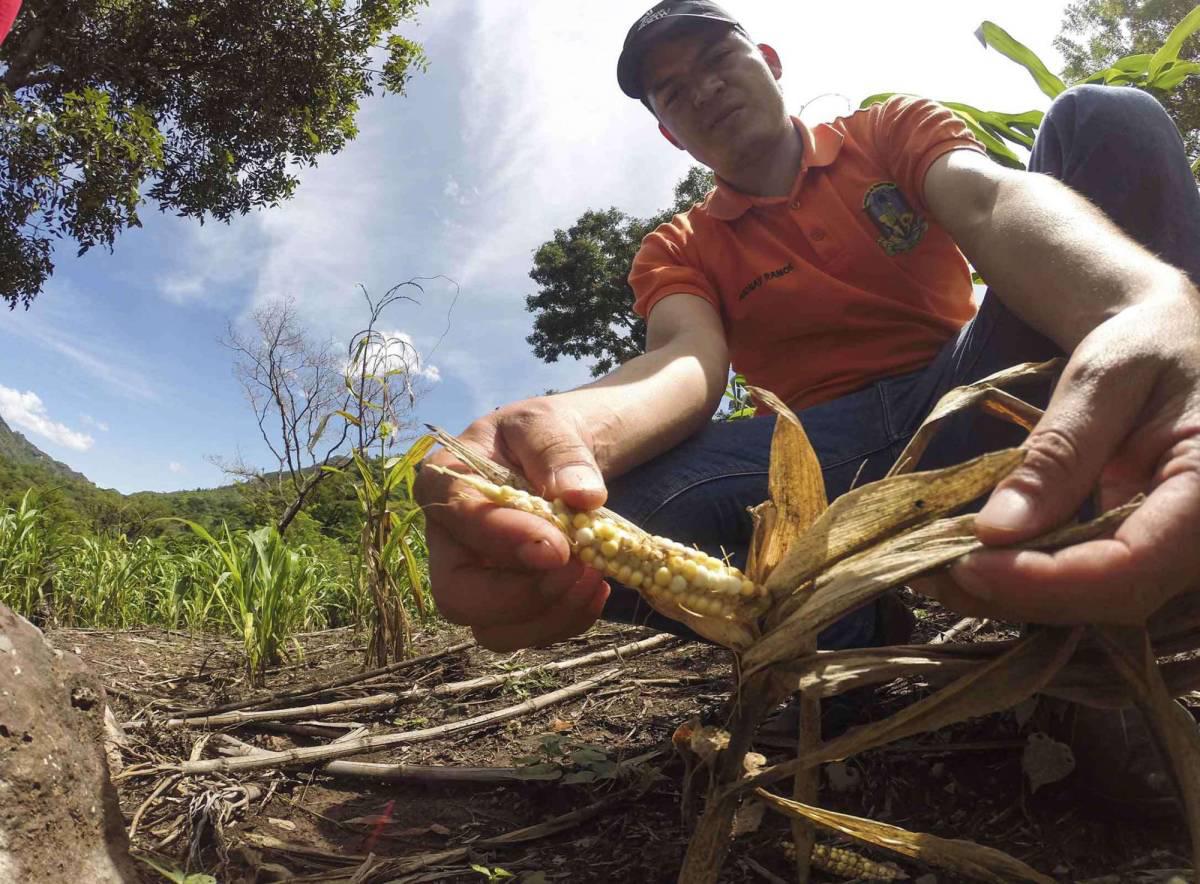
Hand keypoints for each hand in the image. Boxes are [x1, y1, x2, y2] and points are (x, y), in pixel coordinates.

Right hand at [414, 398, 610, 650]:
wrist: (558, 457)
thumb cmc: (540, 435)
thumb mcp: (548, 424)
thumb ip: (560, 453)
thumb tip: (582, 496)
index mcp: (444, 484)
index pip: (457, 520)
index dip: (502, 539)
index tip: (557, 545)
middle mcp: (448, 542)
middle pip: (458, 596)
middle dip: (522, 596)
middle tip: (577, 569)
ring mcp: (475, 580)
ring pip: (493, 630)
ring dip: (551, 615)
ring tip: (596, 575)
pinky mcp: (507, 603)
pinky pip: (529, 634)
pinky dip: (568, 619)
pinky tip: (596, 585)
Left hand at [930, 290, 1199, 624]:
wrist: (1166, 342)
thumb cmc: (1146, 345)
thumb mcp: (1102, 380)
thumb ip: (1058, 453)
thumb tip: (996, 531)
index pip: (1133, 566)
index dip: (1046, 580)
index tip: (966, 565)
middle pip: (1111, 599)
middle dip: (1016, 592)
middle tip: (928, 568)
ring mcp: (1176, 554)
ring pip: (1095, 603)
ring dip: (1011, 594)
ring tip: (932, 566)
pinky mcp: (1142, 555)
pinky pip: (1087, 583)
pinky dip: (1025, 577)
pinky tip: (966, 559)